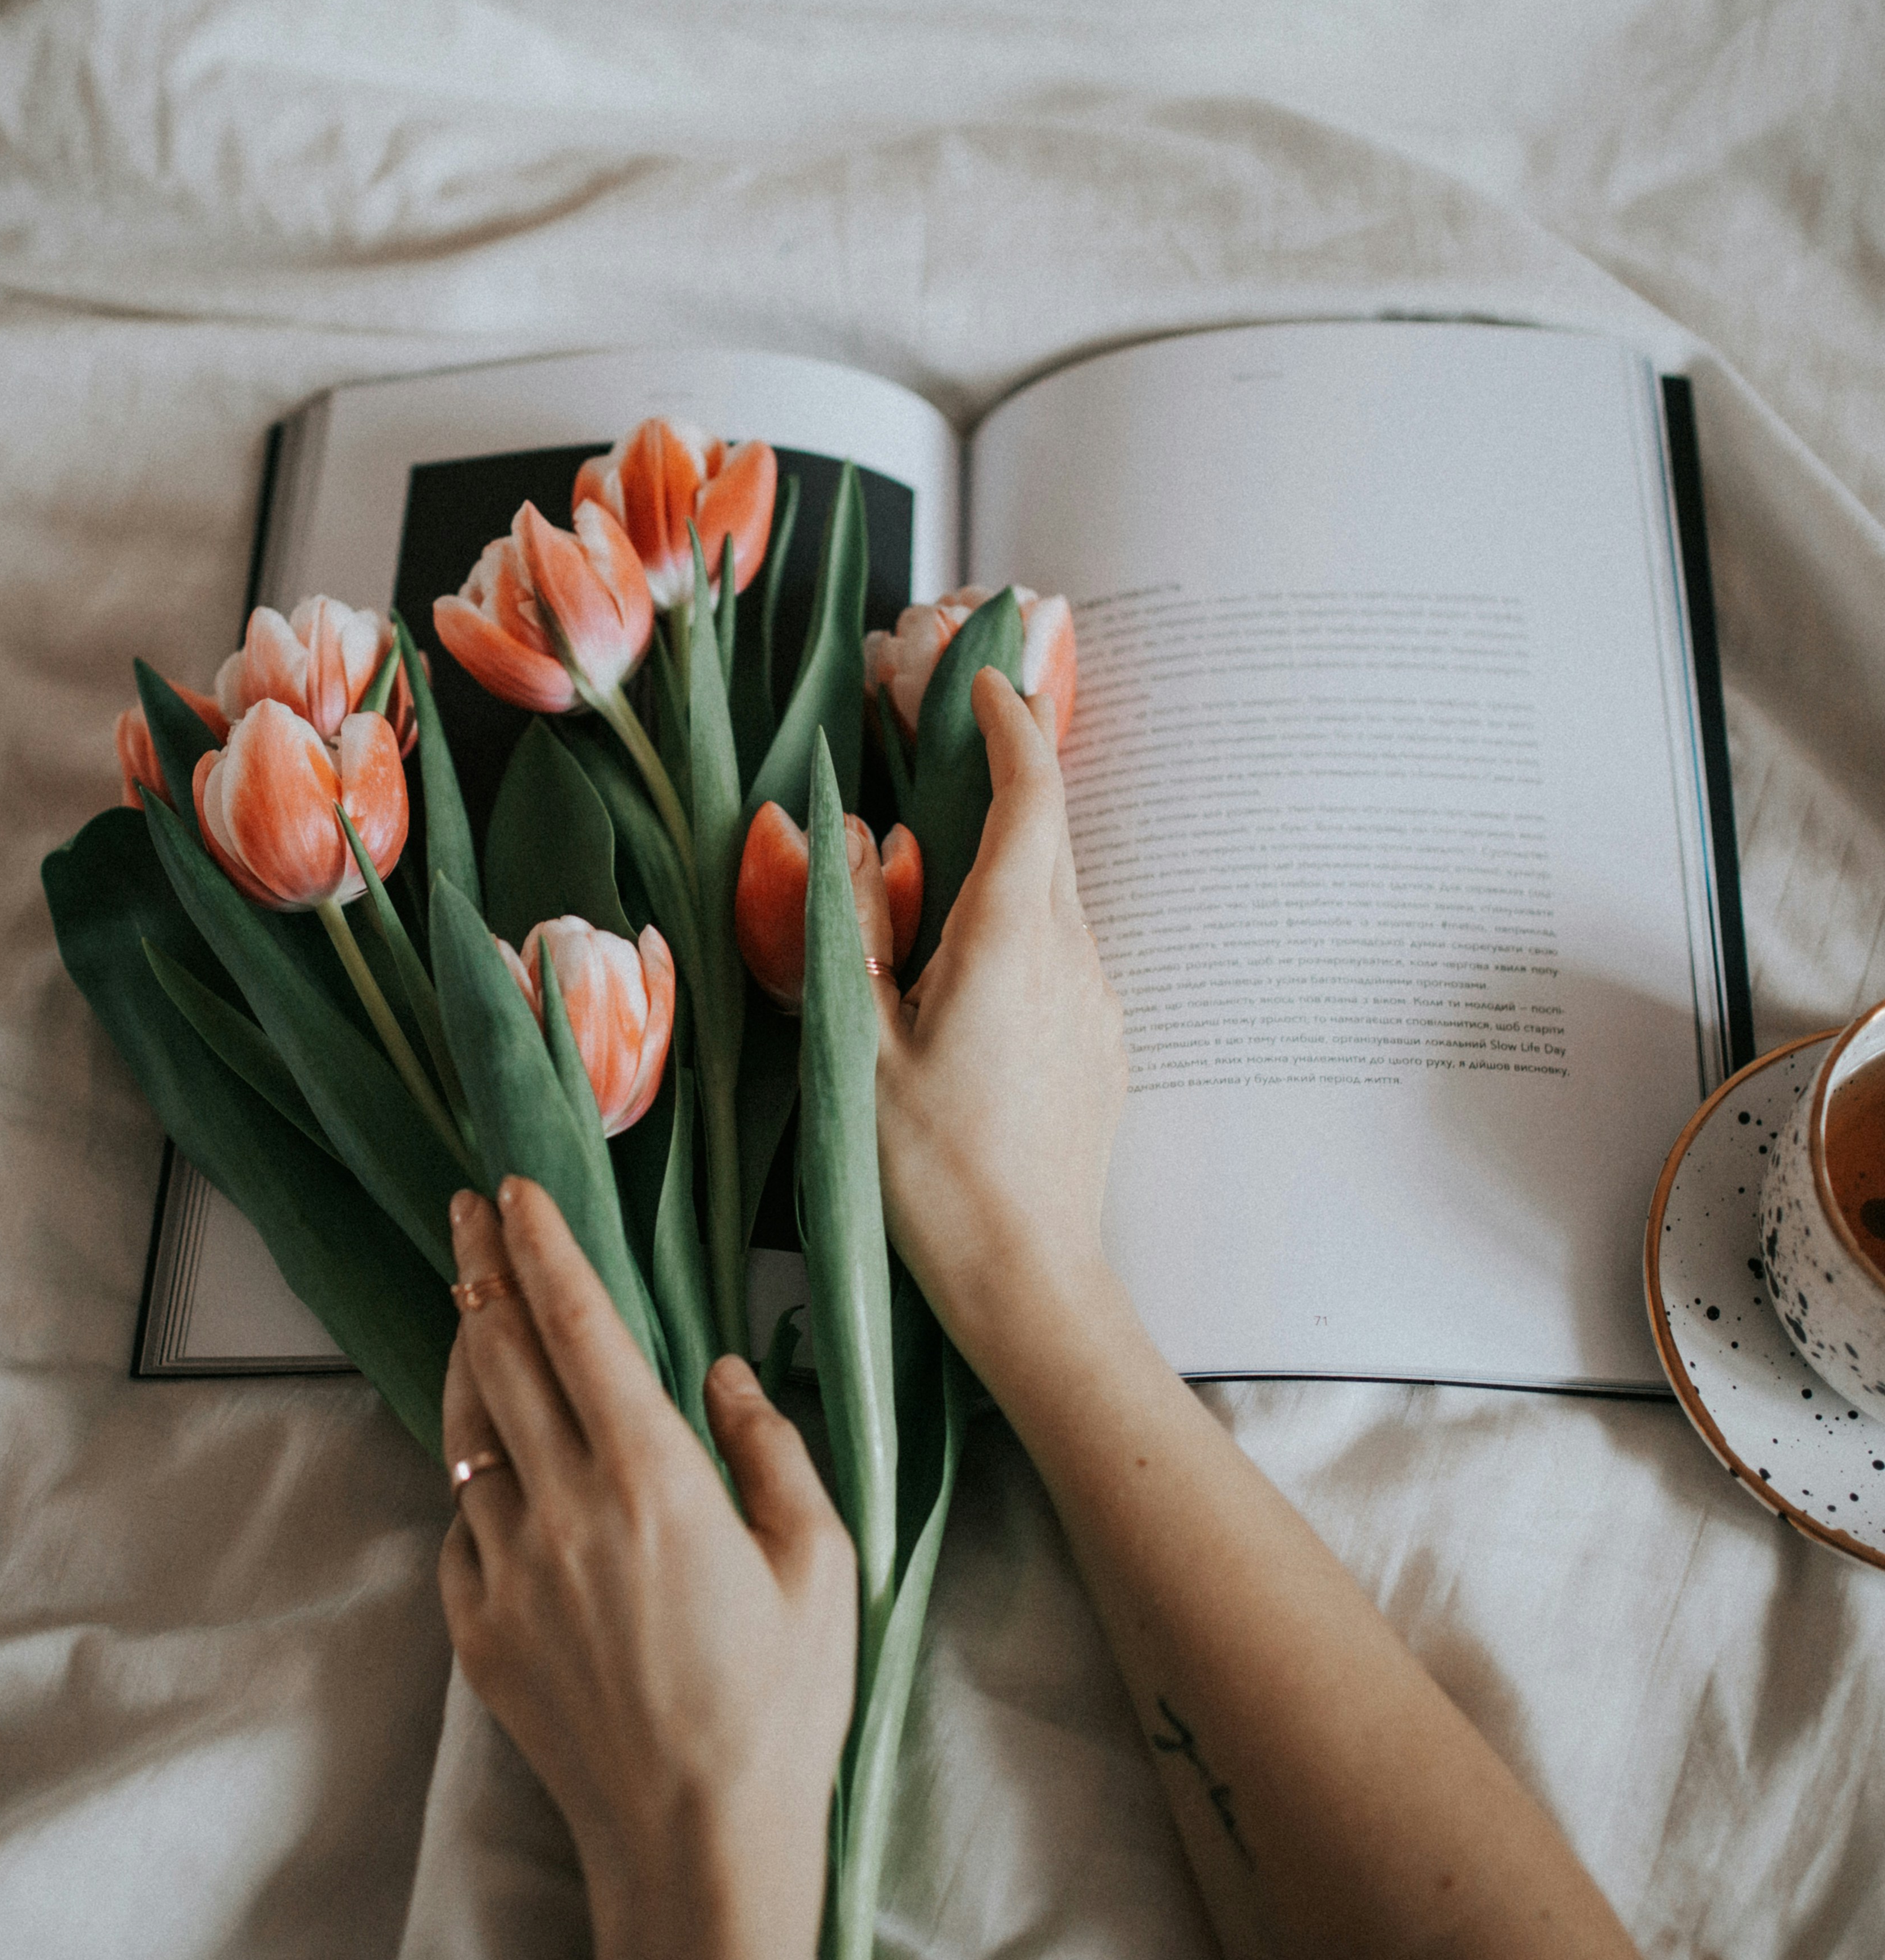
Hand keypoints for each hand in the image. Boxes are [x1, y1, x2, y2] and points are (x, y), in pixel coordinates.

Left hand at [438, 1179, 856, 1959]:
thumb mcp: (820, 1559)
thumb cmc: (780, 1702)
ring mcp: (509, 1570)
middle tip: (466, 1212)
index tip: (514, 1190)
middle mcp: (566, 1508)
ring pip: (463, 1430)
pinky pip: (460, 1522)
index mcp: (654, 1477)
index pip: (578, 1327)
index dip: (541, 1247)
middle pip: (501, 1356)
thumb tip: (724, 1373)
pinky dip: (471, 1472)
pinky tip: (489, 1460)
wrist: (698, 1844)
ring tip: (463, 1304)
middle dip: (480, 1268)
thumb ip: (771, 1447)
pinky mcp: (479, 1628)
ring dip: (461, 1354)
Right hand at [852, 668, 1133, 1384]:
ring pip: (1057, 897)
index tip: (984, 683)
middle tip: (948, 746)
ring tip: (938, 877)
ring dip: (1010, 861)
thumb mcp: (861, 1047)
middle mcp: (1070, 958)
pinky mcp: (1104, 1044)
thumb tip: (857, 840)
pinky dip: (1022, 925)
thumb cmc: (932, 1175)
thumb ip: (856, 930)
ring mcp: (1098, 1003)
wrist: (1028, 1276)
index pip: (1030, 798)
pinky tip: (967, 974)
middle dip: (1009, 775)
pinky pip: (1064, 954)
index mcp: (1008, 943)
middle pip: (1050, 836)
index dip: (1011, 727)